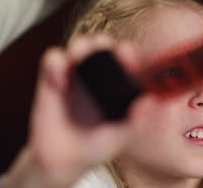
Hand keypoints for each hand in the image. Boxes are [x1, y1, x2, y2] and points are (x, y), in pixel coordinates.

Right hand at [4, 35, 154, 187]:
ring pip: (78, 45)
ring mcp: (75, 75)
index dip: (127, 51)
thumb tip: (151, 101)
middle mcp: (98, 75)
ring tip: (79, 59)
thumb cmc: (97, 146)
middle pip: (102, 43)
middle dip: (101, 42)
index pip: (125, 57)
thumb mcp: (121, 137)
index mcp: (119, 84)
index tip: (127, 54)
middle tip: (100, 50)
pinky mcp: (52, 79)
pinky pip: (52, 58)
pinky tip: (60, 82)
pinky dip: (55, 63)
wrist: (63, 160)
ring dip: (80, 46)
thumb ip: (136, 121)